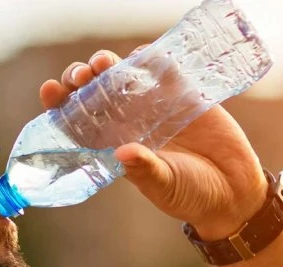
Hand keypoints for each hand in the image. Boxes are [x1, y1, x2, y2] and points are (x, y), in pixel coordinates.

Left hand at [39, 48, 267, 238]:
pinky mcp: (183, 95)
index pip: (77, 121)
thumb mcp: (165, 185)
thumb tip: (124, 153)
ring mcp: (153, 106)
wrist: (233, 191)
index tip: (49, 90)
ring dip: (109, 65)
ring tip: (103, 63)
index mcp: (112, 146)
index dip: (60, 104)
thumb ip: (145, 170)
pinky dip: (150, 60)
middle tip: (81, 76)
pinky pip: (161, 70)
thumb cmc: (190, 194)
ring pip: (122, 76)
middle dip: (82, 79)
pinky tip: (140, 56)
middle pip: (94, 93)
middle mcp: (127, 123)